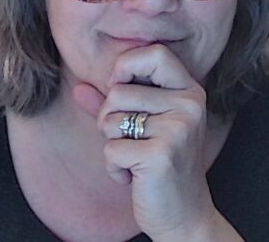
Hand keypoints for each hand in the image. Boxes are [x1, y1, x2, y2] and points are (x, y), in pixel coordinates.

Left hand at [72, 44, 228, 240]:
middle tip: (131, 141)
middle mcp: (189, 105)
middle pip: (119, 91)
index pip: (155, 53)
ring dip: (112, 144)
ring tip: (135, 158)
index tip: (120, 90)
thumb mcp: (141, 127)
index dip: (127, 67)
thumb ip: (113, 104)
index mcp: (189, 91)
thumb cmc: (160, 166)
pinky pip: (111, 149)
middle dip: (110, 119)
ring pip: (111, 119)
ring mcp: (178, 129)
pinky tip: (134, 177)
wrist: (183, 216)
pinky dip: (114, 167)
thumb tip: (78, 88)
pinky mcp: (162, 154)